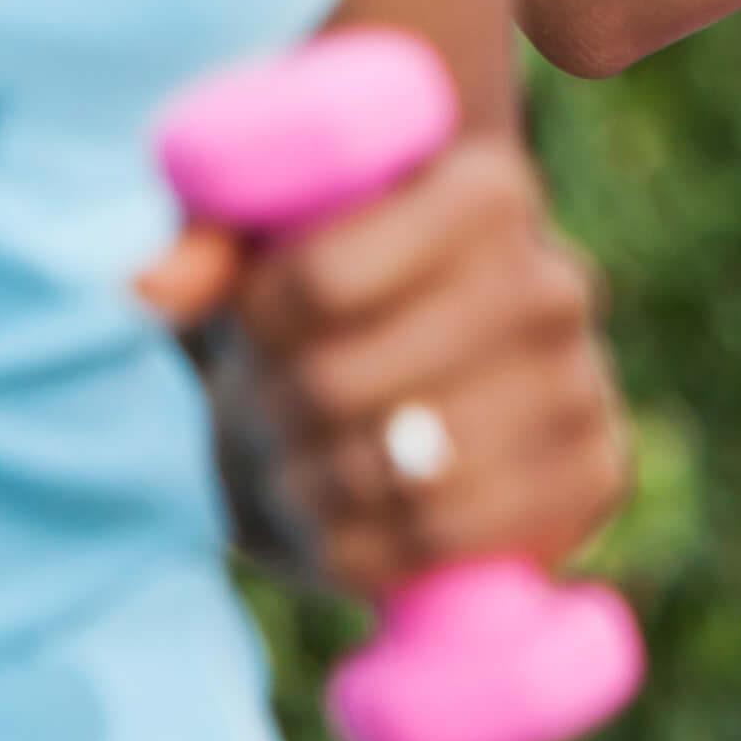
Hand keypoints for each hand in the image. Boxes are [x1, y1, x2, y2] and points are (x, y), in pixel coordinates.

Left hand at [142, 130, 625, 604]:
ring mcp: (583, 385)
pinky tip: (351, 522)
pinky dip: (367, 551)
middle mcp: (554, 279)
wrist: (401, 407)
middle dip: (274, 416)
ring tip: (305, 465)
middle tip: (269, 414)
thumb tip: (147, 288)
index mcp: (485, 188)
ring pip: (390, 473)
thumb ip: (199, 242)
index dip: (250, 325)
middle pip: (338, 384)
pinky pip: (445, 541)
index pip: (317, 281)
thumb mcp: (256, 253)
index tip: (248, 331)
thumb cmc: (314, 318)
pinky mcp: (593, 479)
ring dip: (312, 486)